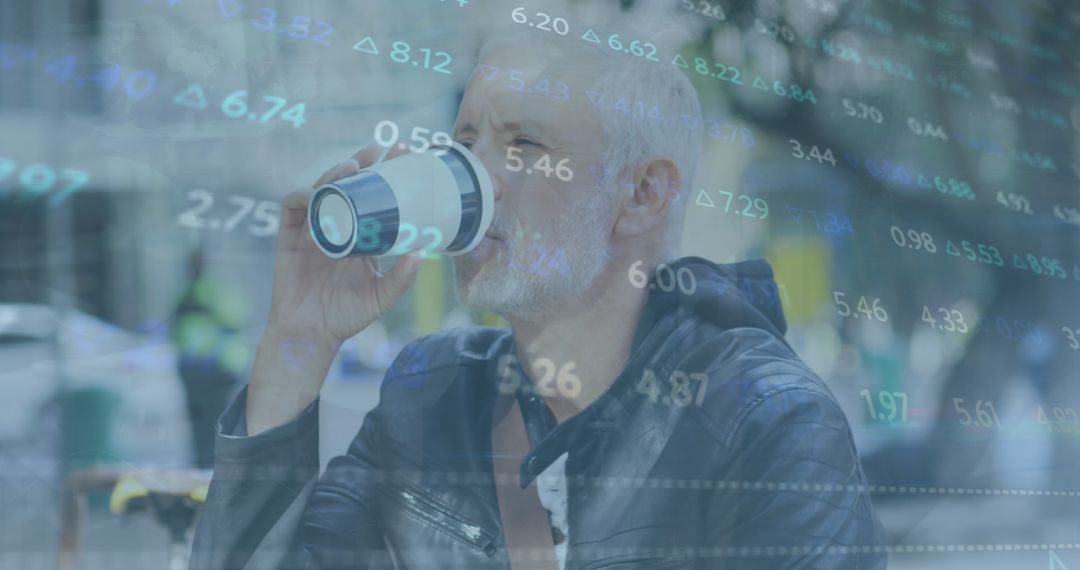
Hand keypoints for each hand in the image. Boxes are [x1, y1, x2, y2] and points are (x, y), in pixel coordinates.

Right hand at [247, 143, 422, 434]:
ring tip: (354, 165)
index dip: (386, 174)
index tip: (405, 156)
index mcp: (361, 235)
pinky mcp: (289, 237)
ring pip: (322, 189)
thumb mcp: (381, 296)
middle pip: (348, 184)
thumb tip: (423, 253)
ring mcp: (312, 229)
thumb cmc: (346, 316)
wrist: (311, 335)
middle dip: (364, 162)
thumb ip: (401, 277)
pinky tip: (318, 192)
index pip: (374, 196)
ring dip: (335, 173)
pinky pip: (293, 207)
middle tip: (383, 149)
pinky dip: (304, 195)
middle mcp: (337, 226)